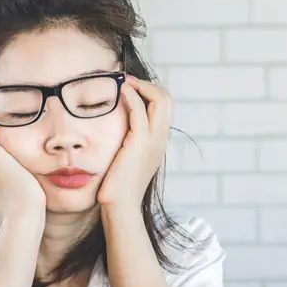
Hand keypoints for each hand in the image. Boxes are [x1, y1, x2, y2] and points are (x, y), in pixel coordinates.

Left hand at [97, 76, 172, 208]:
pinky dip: (131, 96)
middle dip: (148, 84)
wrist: (121, 205)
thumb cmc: (120, 185)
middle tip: (127, 81)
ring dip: (141, 85)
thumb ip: (130, 143)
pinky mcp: (139, 143)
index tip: (131, 87)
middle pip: (167, 99)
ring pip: (160, 100)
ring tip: (123, 82)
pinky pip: (140, 110)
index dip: (150, 92)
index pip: (165, 107)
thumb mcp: (129, 159)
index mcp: (160, 142)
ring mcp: (153, 140)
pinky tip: (120, 92)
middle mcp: (161, 139)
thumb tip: (119, 129)